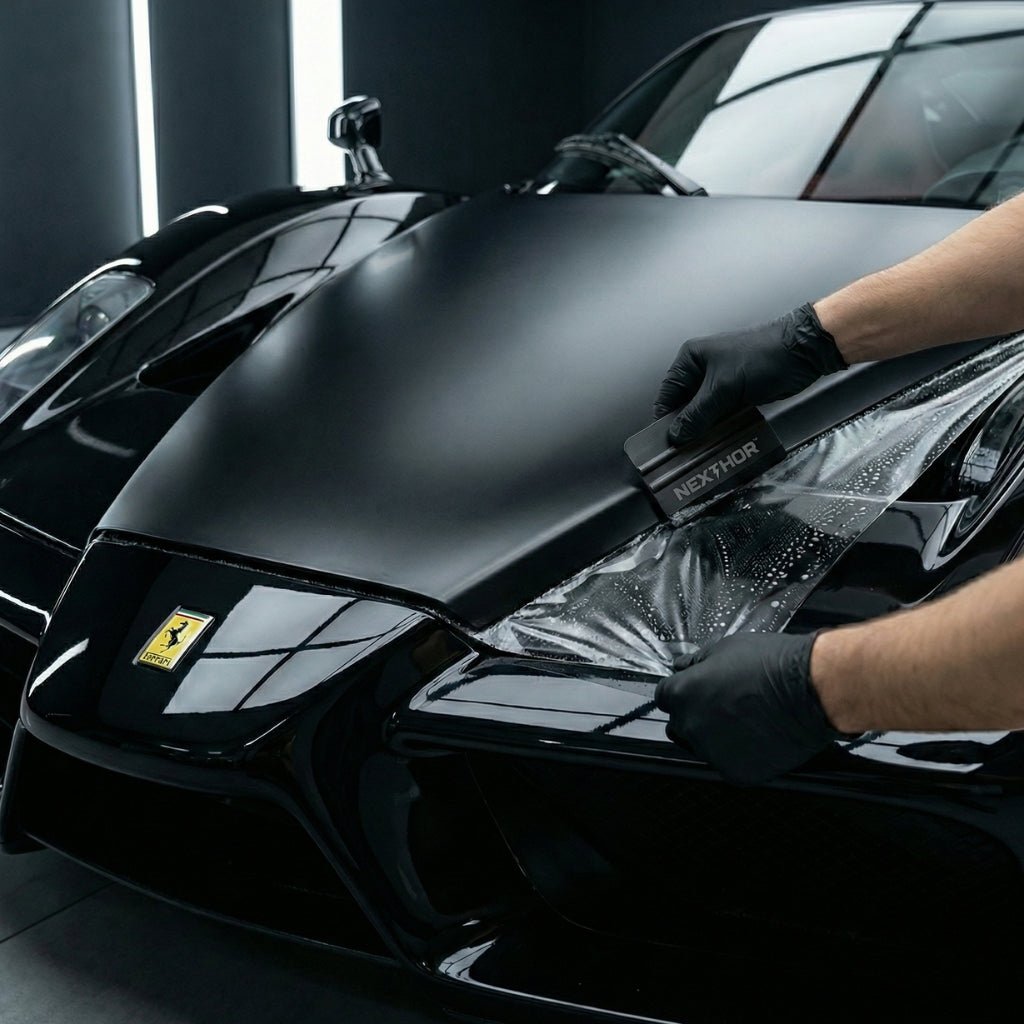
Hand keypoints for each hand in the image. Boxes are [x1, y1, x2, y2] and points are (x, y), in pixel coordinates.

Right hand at [653, 303, 845, 444]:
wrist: (802, 353)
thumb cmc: (762, 358)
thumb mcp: (724, 388)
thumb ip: (698, 414)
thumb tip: (677, 435)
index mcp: (691, 359)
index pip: (668, 394)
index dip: (666, 419)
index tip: (665, 442)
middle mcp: (701, 370)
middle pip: (684, 406)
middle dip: (685, 428)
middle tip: (684, 451)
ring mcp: (719, 384)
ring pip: (702, 414)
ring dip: (702, 431)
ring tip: (700, 451)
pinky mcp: (735, 395)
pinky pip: (719, 416)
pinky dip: (718, 429)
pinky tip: (717, 443)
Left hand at [654, 631, 847, 784]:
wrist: (809, 690)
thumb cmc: (770, 664)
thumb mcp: (724, 648)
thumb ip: (696, 663)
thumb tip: (683, 667)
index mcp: (682, 694)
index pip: (664, 697)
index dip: (682, 692)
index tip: (697, 691)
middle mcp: (690, 726)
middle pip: (680, 724)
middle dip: (696, 714)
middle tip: (725, 705)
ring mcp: (711, 752)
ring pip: (703, 746)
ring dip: (716, 736)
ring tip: (747, 720)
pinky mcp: (735, 772)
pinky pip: (729, 763)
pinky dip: (740, 754)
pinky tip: (758, 736)